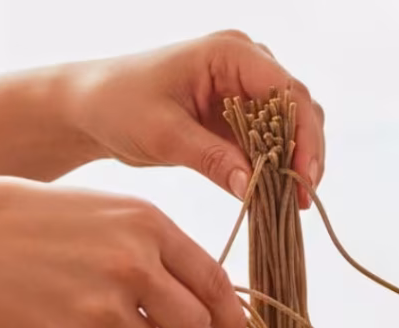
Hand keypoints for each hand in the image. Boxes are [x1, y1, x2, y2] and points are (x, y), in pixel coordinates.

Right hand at [0, 178, 246, 327]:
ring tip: (92, 316)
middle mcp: (134, 263)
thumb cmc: (45, 227)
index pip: (215, 283)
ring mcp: (104, 303)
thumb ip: (163, 256)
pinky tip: (58, 318)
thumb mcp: (111, 217)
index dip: (231, 321)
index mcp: (149, 226)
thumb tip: (211, 309)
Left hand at [66, 30, 325, 205]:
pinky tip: (276, 197)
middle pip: (299, 107)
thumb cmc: (119, 106)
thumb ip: (212, 159)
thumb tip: (254, 188)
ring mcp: (245, 89)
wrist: (93, 108)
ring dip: (295, 163)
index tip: (304, 178)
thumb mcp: (164, 135)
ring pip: (292, 126)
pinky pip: (271, 143)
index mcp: (230, 53)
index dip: (305, 135)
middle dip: (305, 153)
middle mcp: (246, 64)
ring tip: (293, 203)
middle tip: (302, 200)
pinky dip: (277, 169)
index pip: (287, 91)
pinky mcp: (239, 116)